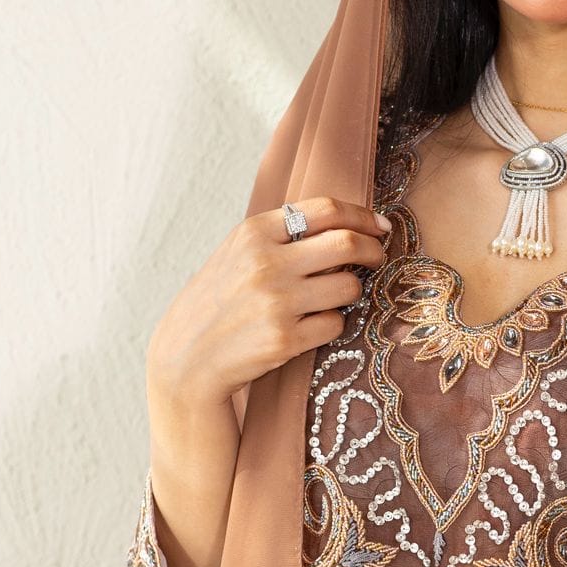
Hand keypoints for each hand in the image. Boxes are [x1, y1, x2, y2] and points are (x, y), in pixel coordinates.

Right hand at [146, 194, 392, 421]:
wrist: (186, 356)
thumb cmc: (218, 302)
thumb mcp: (237, 254)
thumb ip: (280, 236)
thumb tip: (343, 224)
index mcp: (254, 233)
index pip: (326, 210)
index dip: (362, 216)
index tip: (380, 226)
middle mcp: (266, 263)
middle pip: (346, 243)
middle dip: (373, 250)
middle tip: (378, 257)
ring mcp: (277, 302)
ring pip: (348, 287)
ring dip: (352, 292)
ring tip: (335, 297)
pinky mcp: (285, 339)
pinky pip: (335, 324)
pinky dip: (332, 324)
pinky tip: (313, 326)